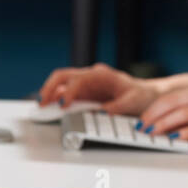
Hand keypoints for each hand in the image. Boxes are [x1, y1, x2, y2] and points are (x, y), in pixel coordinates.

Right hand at [37, 62, 161, 114]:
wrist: (145, 96)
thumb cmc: (141, 95)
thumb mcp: (134, 100)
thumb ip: (119, 106)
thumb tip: (103, 113)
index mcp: (102, 75)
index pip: (78, 79)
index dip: (68, 92)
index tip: (62, 104)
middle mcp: (90, 77)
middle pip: (63, 76)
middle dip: (49, 88)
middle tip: (41, 103)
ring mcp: (85, 86)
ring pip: (61, 85)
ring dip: (49, 94)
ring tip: (41, 108)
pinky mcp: (83, 95)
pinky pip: (65, 95)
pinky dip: (55, 101)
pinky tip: (50, 109)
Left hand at [136, 88, 187, 144]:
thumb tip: (166, 124)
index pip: (171, 97)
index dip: (154, 108)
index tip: (142, 120)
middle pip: (174, 103)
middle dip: (154, 116)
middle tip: (143, 128)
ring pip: (184, 113)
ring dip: (165, 124)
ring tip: (154, 134)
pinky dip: (185, 133)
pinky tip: (176, 139)